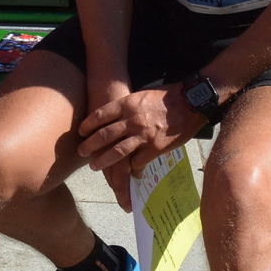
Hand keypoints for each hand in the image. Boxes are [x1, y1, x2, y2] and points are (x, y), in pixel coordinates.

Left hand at [77, 84, 204, 209]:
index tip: (81, 132)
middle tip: (81, 152)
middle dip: (89, 146)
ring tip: (94, 166)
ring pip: (117, 152)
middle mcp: (131, 120)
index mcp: (127, 105)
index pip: (100, 116)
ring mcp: (142, 135)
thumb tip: (115, 117)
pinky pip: (138, 162)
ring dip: (103, 161)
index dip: (87, 125)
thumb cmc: (166, 97)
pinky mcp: (155, 148)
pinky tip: (131, 173)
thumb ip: (127, 107)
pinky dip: (133, 169)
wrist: (189, 102)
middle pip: (103, 136)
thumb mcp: (141, 96)